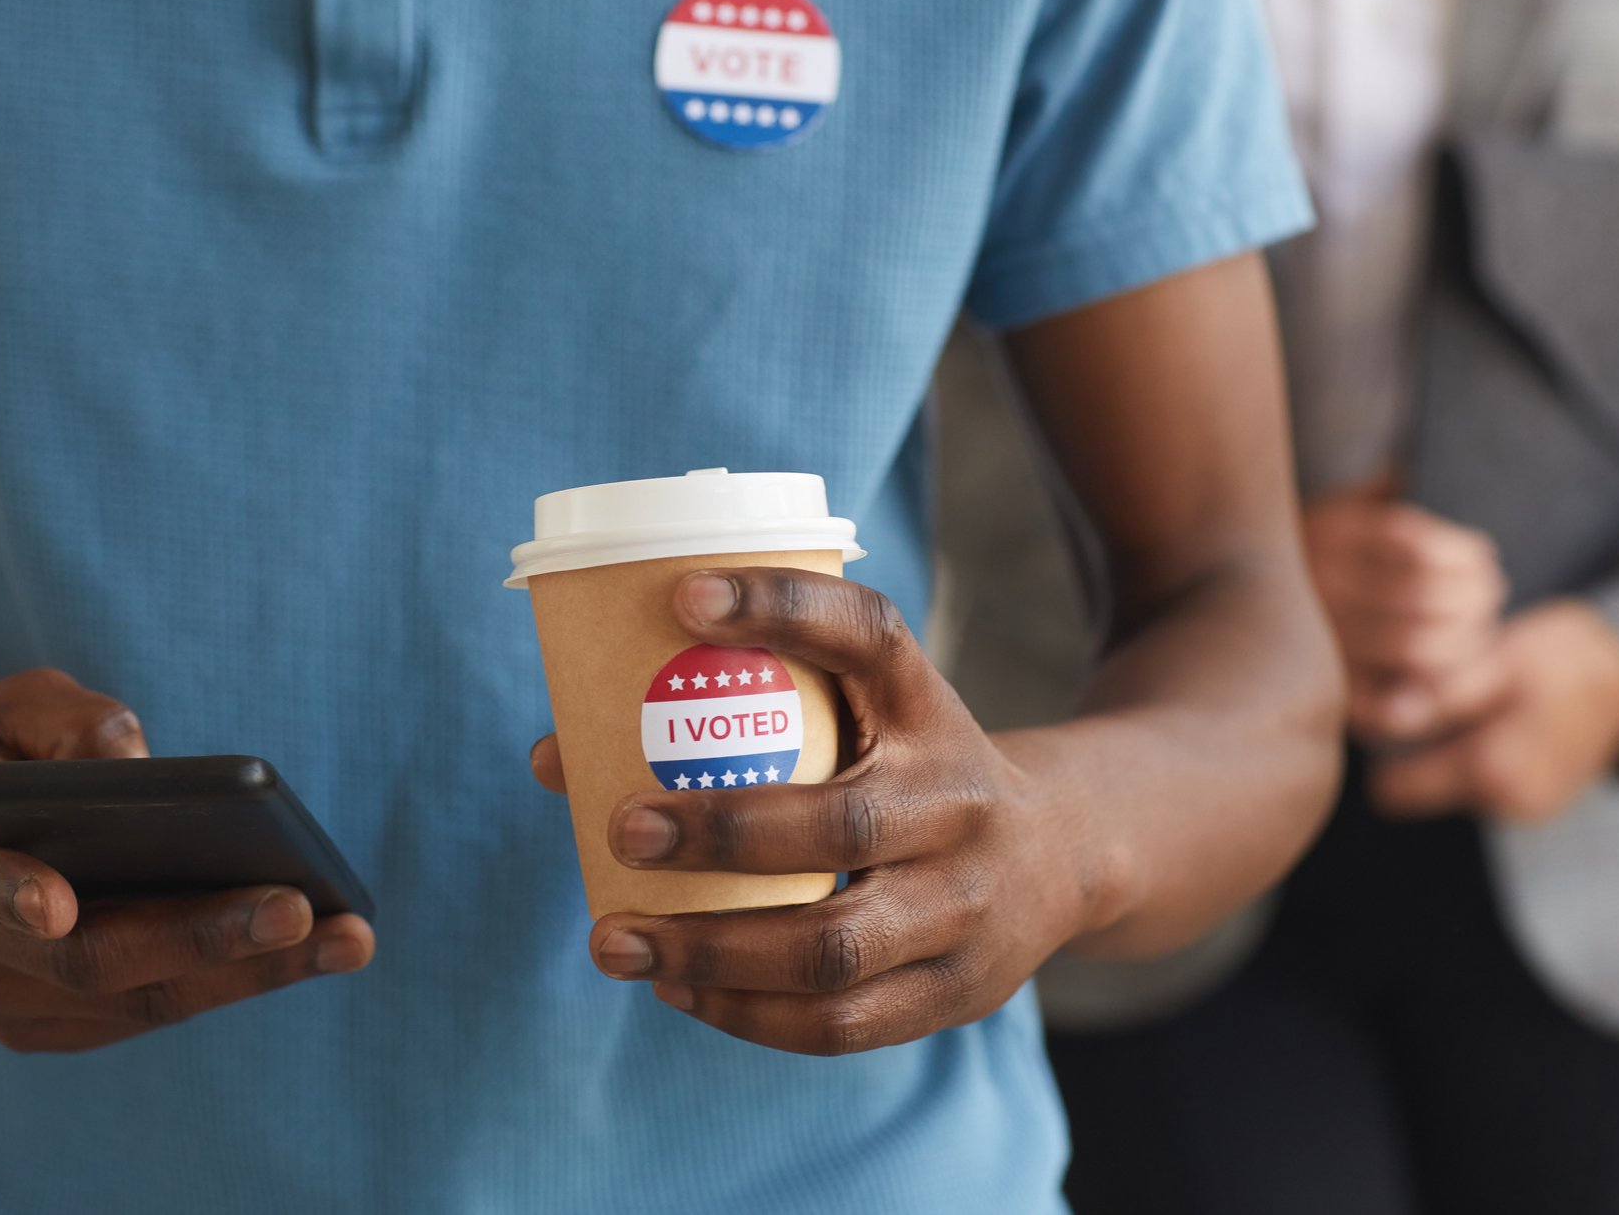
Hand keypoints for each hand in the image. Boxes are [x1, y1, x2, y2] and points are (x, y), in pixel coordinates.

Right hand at [0, 668, 373, 1051]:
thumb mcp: (9, 701)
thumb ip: (66, 719)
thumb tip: (140, 762)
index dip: (11, 895)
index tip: (58, 905)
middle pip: (91, 960)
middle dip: (205, 938)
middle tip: (305, 910)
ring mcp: (4, 998)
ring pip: (136, 1001)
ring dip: (249, 974)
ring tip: (349, 938)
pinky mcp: (48, 1024)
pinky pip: (149, 1010)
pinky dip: (232, 982)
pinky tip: (313, 950)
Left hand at [527, 569, 1100, 1056]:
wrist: (1064, 854)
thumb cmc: (907, 770)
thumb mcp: (864, 717)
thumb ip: (738, 721)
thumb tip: (554, 754)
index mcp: (927, 708)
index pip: (866, 635)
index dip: (779, 608)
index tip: (680, 595)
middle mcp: (956, 803)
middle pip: (839, 826)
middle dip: (720, 832)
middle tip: (621, 827)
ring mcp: (964, 908)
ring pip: (833, 947)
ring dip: (710, 950)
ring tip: (613, 940)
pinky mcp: (956, 992)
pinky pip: (841, 1023)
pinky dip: (746, 1014)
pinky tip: (679, 989)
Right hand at [1302, 480, 1508, 742]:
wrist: (1224, 590)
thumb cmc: (1302, 551)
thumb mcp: (1330, 505)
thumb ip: (1373, 490)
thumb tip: (1408, 473)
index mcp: (1332, 532)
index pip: (1422, 546)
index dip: (1468, 558)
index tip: (1485, 562)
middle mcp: (1322, 582)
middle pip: (1426, 599)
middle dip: (1475, 602)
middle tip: (1488, 601)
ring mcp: (1320, 635)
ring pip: (1415, 647)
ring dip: (1462, 645)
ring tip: (1473, 636)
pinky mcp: (1322, 683)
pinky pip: (1383, 703)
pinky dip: (1418, 699)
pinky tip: (1431, 684)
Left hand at [1369, 600, 1618, 823]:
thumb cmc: (1561, 658)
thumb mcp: (1497, 661)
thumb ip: (1439, 696)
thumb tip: (1378, 717)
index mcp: (1493, 771)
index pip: (1392, 790)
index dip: (1380, 749)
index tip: (1383, 709)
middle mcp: (1508, 805)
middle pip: (1416, 790)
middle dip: (1414, 748)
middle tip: (1436, 698)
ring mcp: (1525, 810)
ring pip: (1446, 787)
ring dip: (1444, 751)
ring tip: (1470, 706)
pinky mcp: (1534, 805)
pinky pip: (1478, 787)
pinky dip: (1473, 758)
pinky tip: (1491, 722)